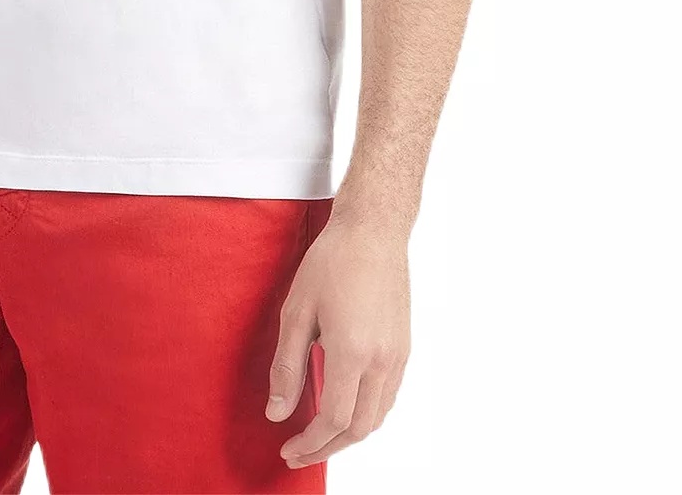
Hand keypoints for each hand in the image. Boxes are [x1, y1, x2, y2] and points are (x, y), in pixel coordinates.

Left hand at [265, 213, 410, 467]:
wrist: (373, 231)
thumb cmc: (332, 261)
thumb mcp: (297, 311)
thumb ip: (287, 366)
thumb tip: (277, 412)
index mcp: (353, 352)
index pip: (333, 420)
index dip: (310, 443)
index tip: (288, 449)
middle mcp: (382, 361)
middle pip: (359, 428)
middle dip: (327, 447)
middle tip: (299, 450)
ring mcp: (398, 356)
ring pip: (377, 417)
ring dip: (348, 434)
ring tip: (318, 434)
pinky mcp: (404, 348)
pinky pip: (388, 397)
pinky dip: (366, 414)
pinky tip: (345, 407)